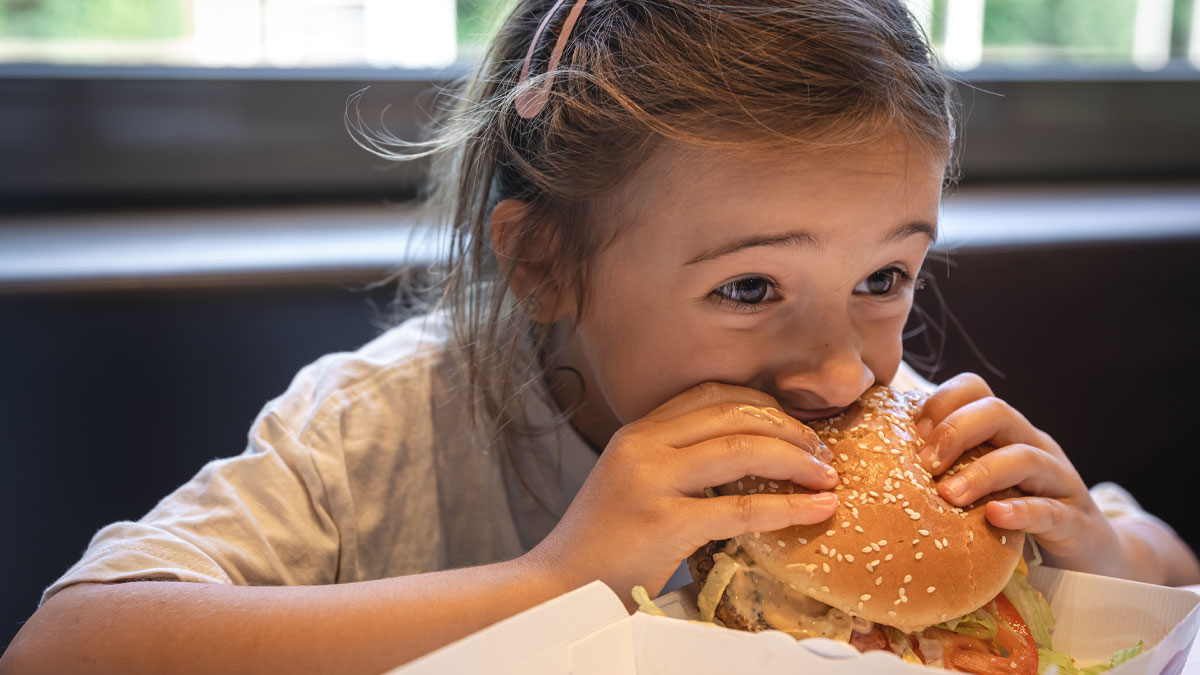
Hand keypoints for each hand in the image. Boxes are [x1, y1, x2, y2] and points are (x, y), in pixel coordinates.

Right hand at [531, 382, 840, 607]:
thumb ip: (673, 462)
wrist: (558, 588)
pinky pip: (741, 508)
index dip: (763, 402)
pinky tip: (817, 508)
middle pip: (733, 413)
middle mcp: (643, 446)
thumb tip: (742, 457)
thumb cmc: (600, 544)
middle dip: (789, 428)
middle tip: (822, 451)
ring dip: (796, 459)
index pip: (711, 393)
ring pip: (742, 450)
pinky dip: (788, 506)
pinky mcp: (665, 524)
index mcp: (637, 432)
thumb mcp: (631, 482)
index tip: (794, 424)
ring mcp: (652, 482)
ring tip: (826, 476)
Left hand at [914, 373, 1121, 575]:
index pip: (975, 390)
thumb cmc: (1018, 513)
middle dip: (955, 431)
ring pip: (1025, 457)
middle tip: (924, 464)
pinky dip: (1021, 511)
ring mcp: (1059, 481)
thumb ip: (945, 467)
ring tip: (947, 496)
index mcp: (1005, 432)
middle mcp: (1033, 445)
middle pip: (998, 412)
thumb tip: (880, 460)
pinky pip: (1050, 510)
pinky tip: (994, 517)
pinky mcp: (1076, 522)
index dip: (941, 401)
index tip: (911, 432)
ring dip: (981, 473)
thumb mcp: (980, 483)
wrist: (1091, 556)